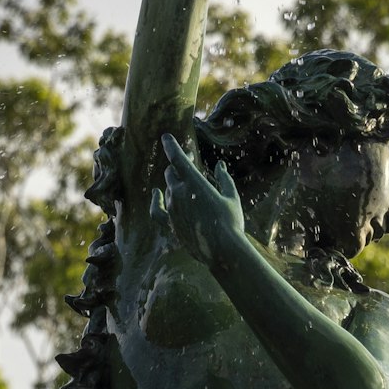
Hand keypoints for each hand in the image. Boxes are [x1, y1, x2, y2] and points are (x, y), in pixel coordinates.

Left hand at [150, 135, 244, 266]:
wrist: (223, 251)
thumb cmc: (231, 222)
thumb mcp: (231, 197)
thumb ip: (224, 179)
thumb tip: (220, 165)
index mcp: (194, 182)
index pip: (177, 158)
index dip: (170, 146)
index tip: (165, 137)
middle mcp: (179, 193)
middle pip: (172, 173)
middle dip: (179, 165)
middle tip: (189, 162)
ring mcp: (173, 209)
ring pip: (168, 188)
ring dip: (175, 182)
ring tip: (183, 180)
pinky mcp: (171, 224)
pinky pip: (158, 210)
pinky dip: (157, 201)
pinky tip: (157, 195)